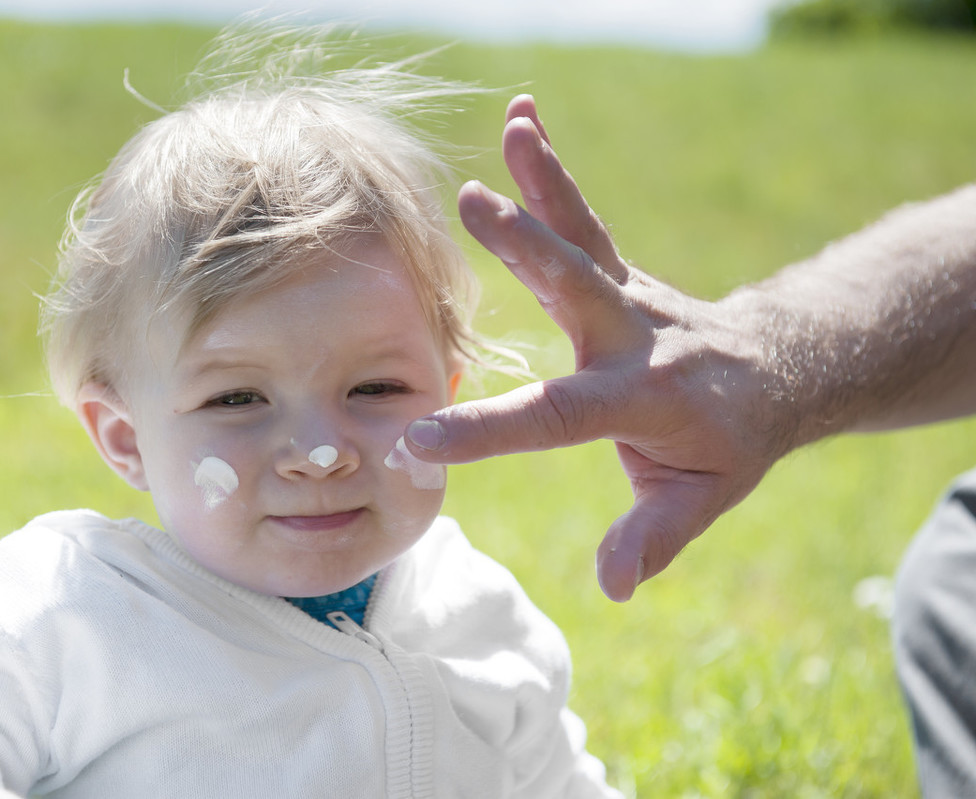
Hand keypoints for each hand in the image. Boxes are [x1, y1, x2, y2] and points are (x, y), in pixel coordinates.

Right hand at [407, 95, 790, 600]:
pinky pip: (582, 219)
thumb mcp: (702, 500)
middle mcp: (635, 336)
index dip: (488, 431)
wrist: (779, 370)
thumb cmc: (730, 443)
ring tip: (514, 129)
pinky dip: (551, 172)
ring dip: (545, 181)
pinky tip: (522, 121)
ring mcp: (630, 295)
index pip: (557, 417)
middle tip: (477, 205)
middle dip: (528, 247)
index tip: (417, 441)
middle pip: (579, 287)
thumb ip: (653, 538)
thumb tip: (613, 588)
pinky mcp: (620, 270)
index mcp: (644, 400)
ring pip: (583, 235)